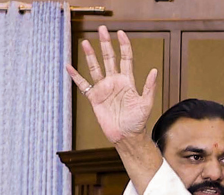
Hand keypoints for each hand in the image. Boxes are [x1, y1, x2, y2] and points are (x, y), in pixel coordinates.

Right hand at [65, 26, 157, 145]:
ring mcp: (104, 89)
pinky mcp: (94, 98)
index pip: (126, 58)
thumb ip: (149, 87)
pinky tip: (69, 67)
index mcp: (128, 81)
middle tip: (102, 29)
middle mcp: (115, 82)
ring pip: (95, 68)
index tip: (121, 33)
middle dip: (106, 44)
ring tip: (86, 42)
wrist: (126, 136)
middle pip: (109, 58)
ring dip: (90, 55)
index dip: (124, 45)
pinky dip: (76, 76)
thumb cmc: (138, 122)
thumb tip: (154, 70)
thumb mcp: (146, 104)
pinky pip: (83, 85)